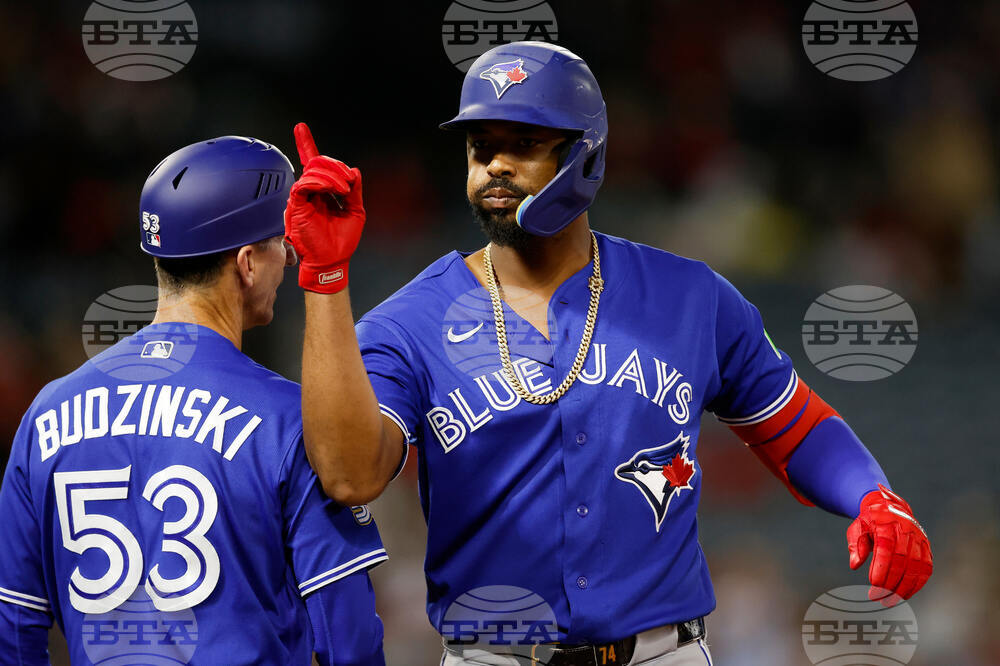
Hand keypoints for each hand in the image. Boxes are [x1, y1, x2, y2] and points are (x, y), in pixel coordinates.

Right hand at [284, 122, 364, 293]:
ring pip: (312, 171)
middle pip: (317, 163)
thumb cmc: (341, 241)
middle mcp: (309, 192)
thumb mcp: (356, 211)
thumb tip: (354, 171)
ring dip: (332, 175)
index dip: (306, 144)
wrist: (332, 261)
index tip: (301, 128)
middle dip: (335, 165)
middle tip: (348, 181)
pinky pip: (304, 183)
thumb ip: (355, 191)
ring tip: (344, 189)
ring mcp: (302, 198)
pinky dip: (320, 182)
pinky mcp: (296, 205)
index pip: (312, 164)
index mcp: (321, 192)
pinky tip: (332, 189)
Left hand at [847, 484, 932, 606]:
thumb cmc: (870, 521)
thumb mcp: (858, 527)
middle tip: (879, 597)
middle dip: (891, 582)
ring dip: (904, 587)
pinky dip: (917, 584)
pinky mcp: (926, 548)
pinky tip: (905, 594)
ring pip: (916, 568)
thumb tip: (855, 565)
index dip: (881, 568)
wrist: (890, 506)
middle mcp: (906, 531)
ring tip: (891, 600)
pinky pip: (926, 569)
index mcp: (887, 524)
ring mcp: (919, 540)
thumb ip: (855, 545)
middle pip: (902, 561)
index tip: (873, 584)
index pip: (886, 549)